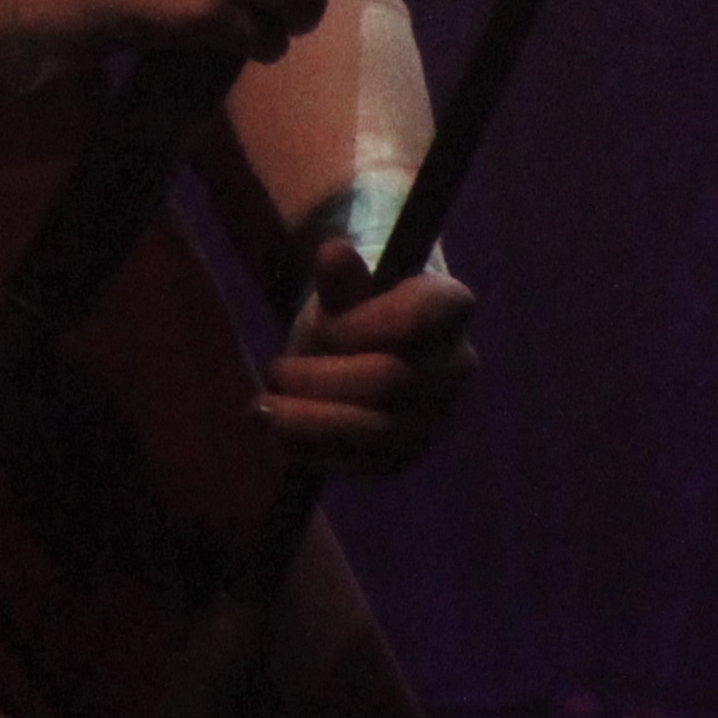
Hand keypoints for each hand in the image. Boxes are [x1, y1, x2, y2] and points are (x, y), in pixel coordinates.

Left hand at [257, 234, 479, 474]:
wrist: (363, 341)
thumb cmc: (355, 303)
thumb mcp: (343, 283)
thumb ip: (340, 276)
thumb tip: (333, 252)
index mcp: (450, 308)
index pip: (416, 319)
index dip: (361, 325)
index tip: (324, 326)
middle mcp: (455, 367)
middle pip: (387, 381)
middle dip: (319, 378)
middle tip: (274, 369)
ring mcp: (434, 417)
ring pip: (376, 432)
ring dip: (309, 421)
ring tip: (262, 406)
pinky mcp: (403, 456)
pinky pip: (362, 466)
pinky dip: (313, 452)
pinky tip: (278, 434)